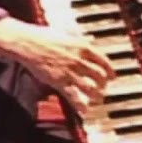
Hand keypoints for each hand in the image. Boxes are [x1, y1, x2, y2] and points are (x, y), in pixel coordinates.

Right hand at [0, 17, 115, 116]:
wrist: (28, 43)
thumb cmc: (44, 36)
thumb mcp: (66, 32)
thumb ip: (79, 38)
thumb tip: (88, 39)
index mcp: (83, 47)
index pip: (103, 61)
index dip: (110, 70)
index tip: (113, 76)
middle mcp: (79, 60)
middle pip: (99, 76)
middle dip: (104, 84)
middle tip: (104, 88)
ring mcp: (69, 72)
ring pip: (90, 88)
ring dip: (97, 95)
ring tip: (98, 98)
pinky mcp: (59, 82)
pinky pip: (73, 96)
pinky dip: (80, 105)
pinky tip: (84, 110)